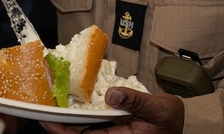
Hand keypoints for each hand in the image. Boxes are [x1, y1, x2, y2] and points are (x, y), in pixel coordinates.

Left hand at [40, 89, 183, 133]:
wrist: (182, 124)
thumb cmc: (172, 121)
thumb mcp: (158, 109)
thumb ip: (134, 100)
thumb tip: (112, 94)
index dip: (62, 132)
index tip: (46, 120)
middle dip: (58, 122)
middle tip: (41, 104)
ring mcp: (109, 133)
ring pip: (81, 128)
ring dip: (66, 116)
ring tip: (51, 99)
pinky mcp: (110, 127)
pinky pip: (89, 121)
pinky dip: (78, 112)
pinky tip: (68, 101)